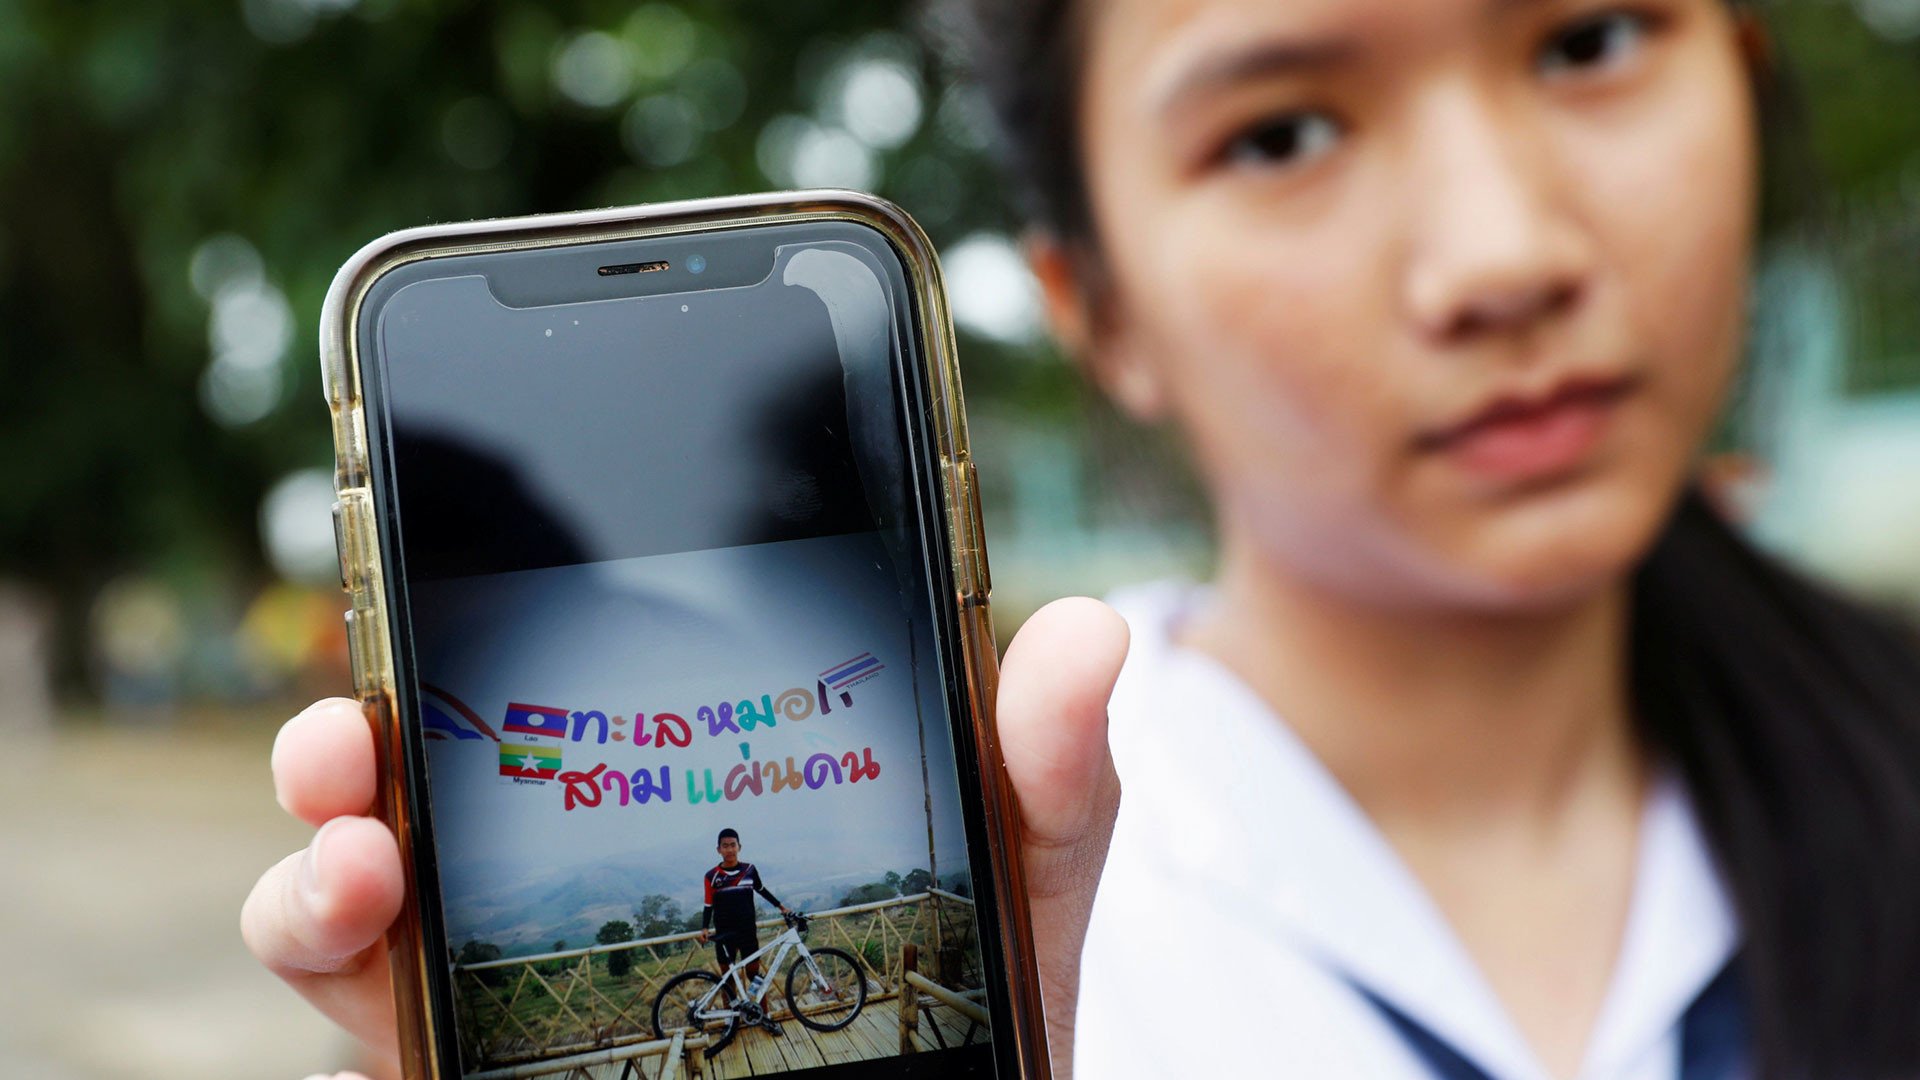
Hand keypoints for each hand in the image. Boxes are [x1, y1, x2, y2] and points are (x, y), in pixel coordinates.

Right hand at [246, 599, 1125, 1079]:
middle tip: (352, 722)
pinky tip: (373, 949)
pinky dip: (346, 984)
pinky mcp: (482, 1067)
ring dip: (316, 870)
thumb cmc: (968, 998)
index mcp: (675, 783)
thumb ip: (1041, 763)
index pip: (567, 679)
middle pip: (428, 779)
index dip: (491, 605)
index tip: (469, 540)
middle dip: (356, 736)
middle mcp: (575, 863)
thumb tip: (1090, 630)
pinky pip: (379, 1030)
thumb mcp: (1014, 869)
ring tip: (356, 855)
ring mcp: (520, 975)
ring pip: (364, 907)